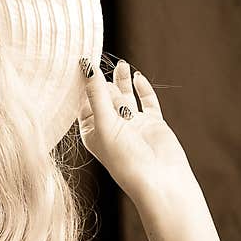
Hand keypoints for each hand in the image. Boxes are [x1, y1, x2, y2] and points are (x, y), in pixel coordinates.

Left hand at [78, 59, 194, 205]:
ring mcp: (133, 125)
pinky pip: (147, 102)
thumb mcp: (105, 123)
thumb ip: (97, 95)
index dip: (84, 85)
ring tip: (119, 64)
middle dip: (103, 82)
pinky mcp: (152, 123)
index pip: (85, 104)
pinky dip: (142, 89)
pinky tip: (137, 76)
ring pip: (126, 97)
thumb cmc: (125, 158)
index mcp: (93, 133)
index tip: (80, 64)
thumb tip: (87, 68)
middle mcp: (112, 129)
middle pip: (105, 98)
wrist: (159, 179)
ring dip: (122, 81)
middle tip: (100, 62)